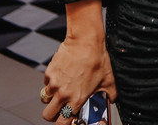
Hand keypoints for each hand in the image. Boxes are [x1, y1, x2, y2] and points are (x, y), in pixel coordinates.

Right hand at [42, 0, 116, 121]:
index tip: (67, 119)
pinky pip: (47, 83)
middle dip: (52, 114)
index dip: (63, 123)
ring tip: (63, 87)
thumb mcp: (108, 79)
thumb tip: (111, 99)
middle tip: (60, 108)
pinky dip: (52, 82)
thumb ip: (109, 93)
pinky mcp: (49, 73)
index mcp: (77, 98)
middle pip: (47, 115)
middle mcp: (63, 93)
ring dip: (53, 96)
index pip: (63, 122)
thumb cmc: (97, 58)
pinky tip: (63, 74)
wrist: (85, 41)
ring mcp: (54, 83)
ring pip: (46, 98)